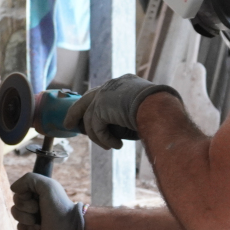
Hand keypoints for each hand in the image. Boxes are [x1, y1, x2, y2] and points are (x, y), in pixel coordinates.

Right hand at [10, 172, 87, 229]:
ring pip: (15, 215)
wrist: (68, 226)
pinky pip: (19, 227)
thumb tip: (13, 188)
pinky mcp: (31, 228)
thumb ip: (28, 179)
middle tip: (39, 209)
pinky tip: (38, 228)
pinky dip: (27, 228)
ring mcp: (31, 215)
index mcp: (35, 190)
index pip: (18, 191)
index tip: (37, 197)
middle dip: (27, 208)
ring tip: (38, 221)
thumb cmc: (59, 204)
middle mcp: (32, 201)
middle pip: (15, 203)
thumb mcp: (47, 185)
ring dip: (27, 219)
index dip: (24, 196)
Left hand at [64, 74, 180, 148]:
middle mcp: (112, 85)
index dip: (93, 104)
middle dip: (75, 113)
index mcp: (124, 82)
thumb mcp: (144, 111)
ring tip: (109, 147)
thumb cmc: (161, 112)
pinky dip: (105, 139)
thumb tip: (122, 129)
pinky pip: (96, 128)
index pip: (102, 92)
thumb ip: (129, 115)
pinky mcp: (100, 106)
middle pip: (86, 99)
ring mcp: (104, 94)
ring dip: (99, 137)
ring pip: (91, 119)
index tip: (88, 115)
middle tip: (68, 124)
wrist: (160, 107)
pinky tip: (117, 145)